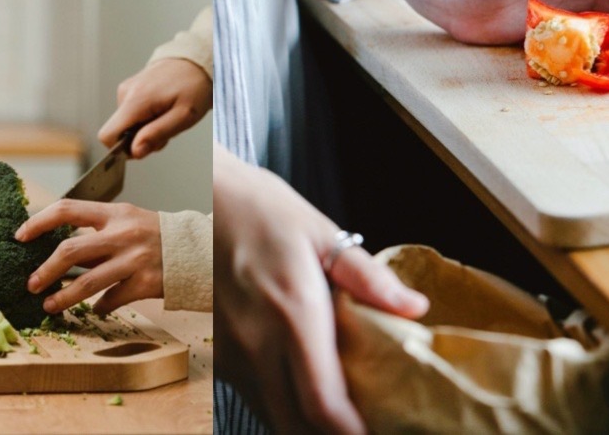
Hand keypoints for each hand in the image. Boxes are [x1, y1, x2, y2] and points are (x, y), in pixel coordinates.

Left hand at [15, 199, 161, 315]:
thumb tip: (57, 248)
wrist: (197, 249)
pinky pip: (111, 301)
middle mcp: (122, 234)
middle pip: (70, 251)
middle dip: (45, 271)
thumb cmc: (156, 235)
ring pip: (87, 283)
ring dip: (63, 297)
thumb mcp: (128, 221)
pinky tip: (95, 310)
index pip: (67, 209)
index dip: (39, 222)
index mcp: (114, 213)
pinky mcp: (145, 284)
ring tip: (49, 306)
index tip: (20, 236)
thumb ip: (97, 232)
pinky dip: (99, 307)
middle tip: (31, 284)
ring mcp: (134, 260)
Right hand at [98, 58, 212, 158]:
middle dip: (141, 139)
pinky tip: (163, 109)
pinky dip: (147, 118)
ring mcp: (127, 89)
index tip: (146, 146)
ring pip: (127, 124)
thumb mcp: (183, 116)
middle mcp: (125, 93)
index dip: (122, 149)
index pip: (107, 135)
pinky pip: (131, 114)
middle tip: (167, 129)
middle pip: (120, 132)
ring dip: (147, 128)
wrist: (197, 61)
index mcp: (135, 101)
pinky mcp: (131, 89)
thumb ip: (157, 134)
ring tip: (168, 116)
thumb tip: (134, 151)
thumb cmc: (194, 87)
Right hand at [213, 145, 428, 434]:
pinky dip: (281, 405)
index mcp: (293, 312)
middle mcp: (257, 342)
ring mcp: (231, 351)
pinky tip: (303, 392)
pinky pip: (252, 395)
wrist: (195, 197)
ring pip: (271, 415)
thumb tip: (414, 308)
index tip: (377, 433)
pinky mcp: (218, 352)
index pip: (323, 402)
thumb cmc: (259, 209)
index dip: (352, 433)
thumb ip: (367, 277)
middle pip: (295, 425)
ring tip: (338, 415)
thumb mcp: (320, 232)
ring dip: (304, 424)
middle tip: (362, 426)